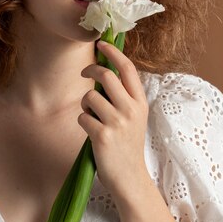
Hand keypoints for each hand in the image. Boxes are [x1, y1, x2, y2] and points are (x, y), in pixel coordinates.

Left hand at [79, 40, 149, 196]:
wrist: (130, 177)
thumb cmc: (128, 145)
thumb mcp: (134, 117)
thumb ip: (123, 97)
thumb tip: (104, 72)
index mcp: (140, 102)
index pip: (127, 68)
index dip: (112, 52)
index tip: (100, 43)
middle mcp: (131, 110)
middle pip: (106, 76)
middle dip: (90, 70)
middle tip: (84, 74)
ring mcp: (117, 123)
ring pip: (90, 97)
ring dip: (84, 103)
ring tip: (91, 115)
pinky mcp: (102, 136)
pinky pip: (82, 117)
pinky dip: (83, 121)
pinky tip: (91, 132)